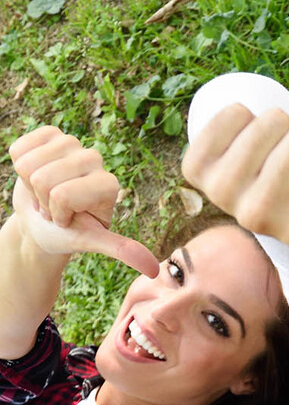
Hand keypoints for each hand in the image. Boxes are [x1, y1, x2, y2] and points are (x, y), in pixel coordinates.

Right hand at [8, 127, 157, 275]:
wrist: (43, 222)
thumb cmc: (68, 234)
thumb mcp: (93, 241)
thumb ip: (121, 250)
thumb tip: (154, 270)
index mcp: (109, 184)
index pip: (62, 195)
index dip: (57, 212)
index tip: (68, 220)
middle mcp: (95, 160)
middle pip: (44, 179)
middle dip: (43, 200)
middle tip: (55, 208)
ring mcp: (72, 144)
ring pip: (29, 164)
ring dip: (31, 185)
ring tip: (46, 194)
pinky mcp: (49, 134)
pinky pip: (19, 149)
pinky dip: (19, 167)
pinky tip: (35, 175)